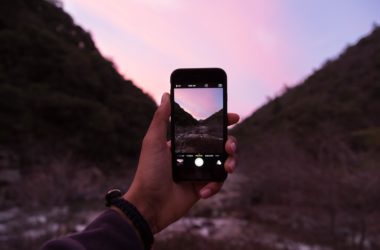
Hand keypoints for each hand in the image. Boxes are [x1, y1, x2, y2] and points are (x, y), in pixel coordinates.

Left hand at [124, 93, 238, 232]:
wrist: (149, 205)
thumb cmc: (148, 172)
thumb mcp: (153, 141)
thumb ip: (161, 118)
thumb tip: (166, 95)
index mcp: (183, 142)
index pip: (206, 128)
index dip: (221, 122)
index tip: (233, 117)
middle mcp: (193, 154)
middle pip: (220, 144)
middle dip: (230, 143)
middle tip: (230, 146)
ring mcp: (199, 171)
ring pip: (224, 162)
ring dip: (230, 163)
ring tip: (228, 167)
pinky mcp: (202, 187)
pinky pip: (218, 182)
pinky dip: (215, 185)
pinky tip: (203, 190)